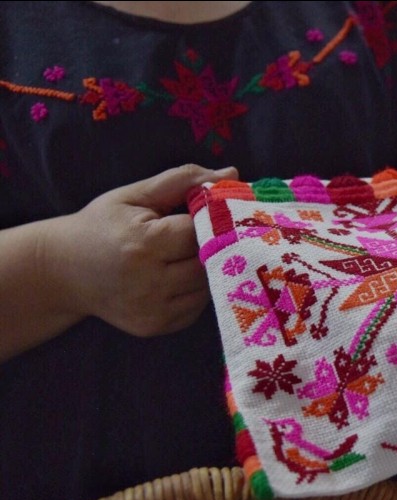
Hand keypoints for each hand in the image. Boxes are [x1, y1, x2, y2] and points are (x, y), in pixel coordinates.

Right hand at [51, 164, 238, 337]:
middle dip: (211, 245)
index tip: (207, 212)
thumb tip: (232, 173)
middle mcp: (149, 282)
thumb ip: (183, 180)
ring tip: (186, 254)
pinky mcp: (155, 326)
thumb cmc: (101, 226)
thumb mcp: (135, 195)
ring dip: (207, 268)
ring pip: (208, 286)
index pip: (201, 231)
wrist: (62, 271)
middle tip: (202, 233)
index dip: (209, 219)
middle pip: (209, 261)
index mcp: (144, 244)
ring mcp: (153, 309)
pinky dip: (196, 290)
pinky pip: (197, 307)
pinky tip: (178, 276)